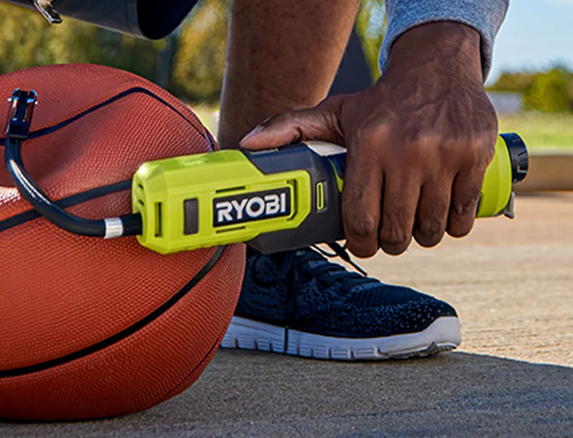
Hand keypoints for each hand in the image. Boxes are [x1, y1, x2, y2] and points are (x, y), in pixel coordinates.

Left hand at [240, 22, 497, 256]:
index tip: (362, 245)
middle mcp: (407, 151)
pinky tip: (443, 219)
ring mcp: (445, 155)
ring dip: (421, 238)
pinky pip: (465, 215)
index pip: (360, 218)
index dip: (361, 244)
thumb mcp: (333, 111)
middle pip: (396, 230)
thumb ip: (288, 126)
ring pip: (432, 228)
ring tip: (414, 228)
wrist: (438, 68)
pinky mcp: (476, 157)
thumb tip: (245, 145)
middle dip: (389, 244)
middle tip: (387, 237)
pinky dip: (455, 226)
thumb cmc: (380, 102)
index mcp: (368, 144)